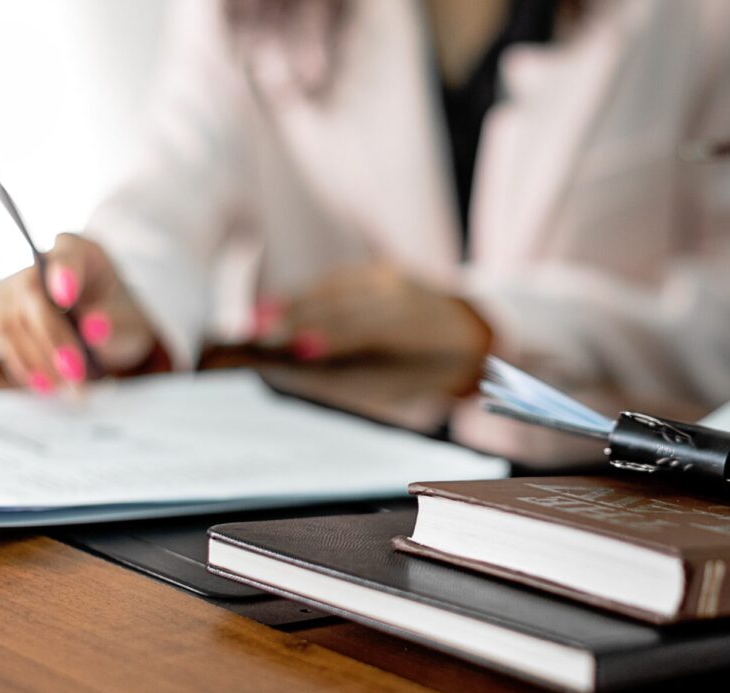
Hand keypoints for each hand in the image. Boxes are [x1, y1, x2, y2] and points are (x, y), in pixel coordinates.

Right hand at [0, 234, 157, 392]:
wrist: (100, 326)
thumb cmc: (116, 317)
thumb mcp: (128, 321)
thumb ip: (115, 324)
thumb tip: (95, 329)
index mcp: (78, 251)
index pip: (66, 257)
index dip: (64, 275)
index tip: (67, 296)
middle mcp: (39, 263)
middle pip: (33, 297)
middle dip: (54, 339)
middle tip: (78, 374)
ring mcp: (14, 288)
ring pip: (14, 323)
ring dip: (40, 361)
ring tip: (71, 388)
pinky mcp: (2, 314)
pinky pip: (5, 342)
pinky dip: (26, 367)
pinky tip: (47, 386)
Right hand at [259, 263, 492, 361]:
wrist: (471, 332)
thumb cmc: (428, 371)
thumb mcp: (399, 386)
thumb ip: (353, 379)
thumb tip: (297, 371)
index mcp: (417, 331)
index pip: (366, 330)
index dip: (329, 338)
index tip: (292, 349)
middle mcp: (405, 296)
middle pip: (343, 305)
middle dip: (298, 320)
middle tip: (258, 336)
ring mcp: (394, 278)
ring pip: (336, 288)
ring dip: (295, 304)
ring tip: (259, 322)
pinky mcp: (383, 269)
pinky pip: (339, 280)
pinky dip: (308, 294)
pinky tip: (281, 306)